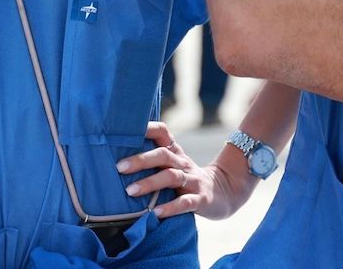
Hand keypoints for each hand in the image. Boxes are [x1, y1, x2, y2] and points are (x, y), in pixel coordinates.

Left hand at [116, 122, 255, 220]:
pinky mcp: (201, 199)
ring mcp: (193, 181)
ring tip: (130, 191)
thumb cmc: (189, 179)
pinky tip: (156, 213)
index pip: (163, 133)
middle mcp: (183, 164)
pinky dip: (170, 208)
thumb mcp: (175, 164)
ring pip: (172, 177)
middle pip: (163, 155)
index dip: (147, 128)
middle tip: (119, 167)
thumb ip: (154, 159)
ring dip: (150, 183)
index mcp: (175, 153)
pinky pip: (185, 203)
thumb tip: (117, 157)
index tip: (125, 130)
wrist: (226, 192)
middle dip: (141, 160)